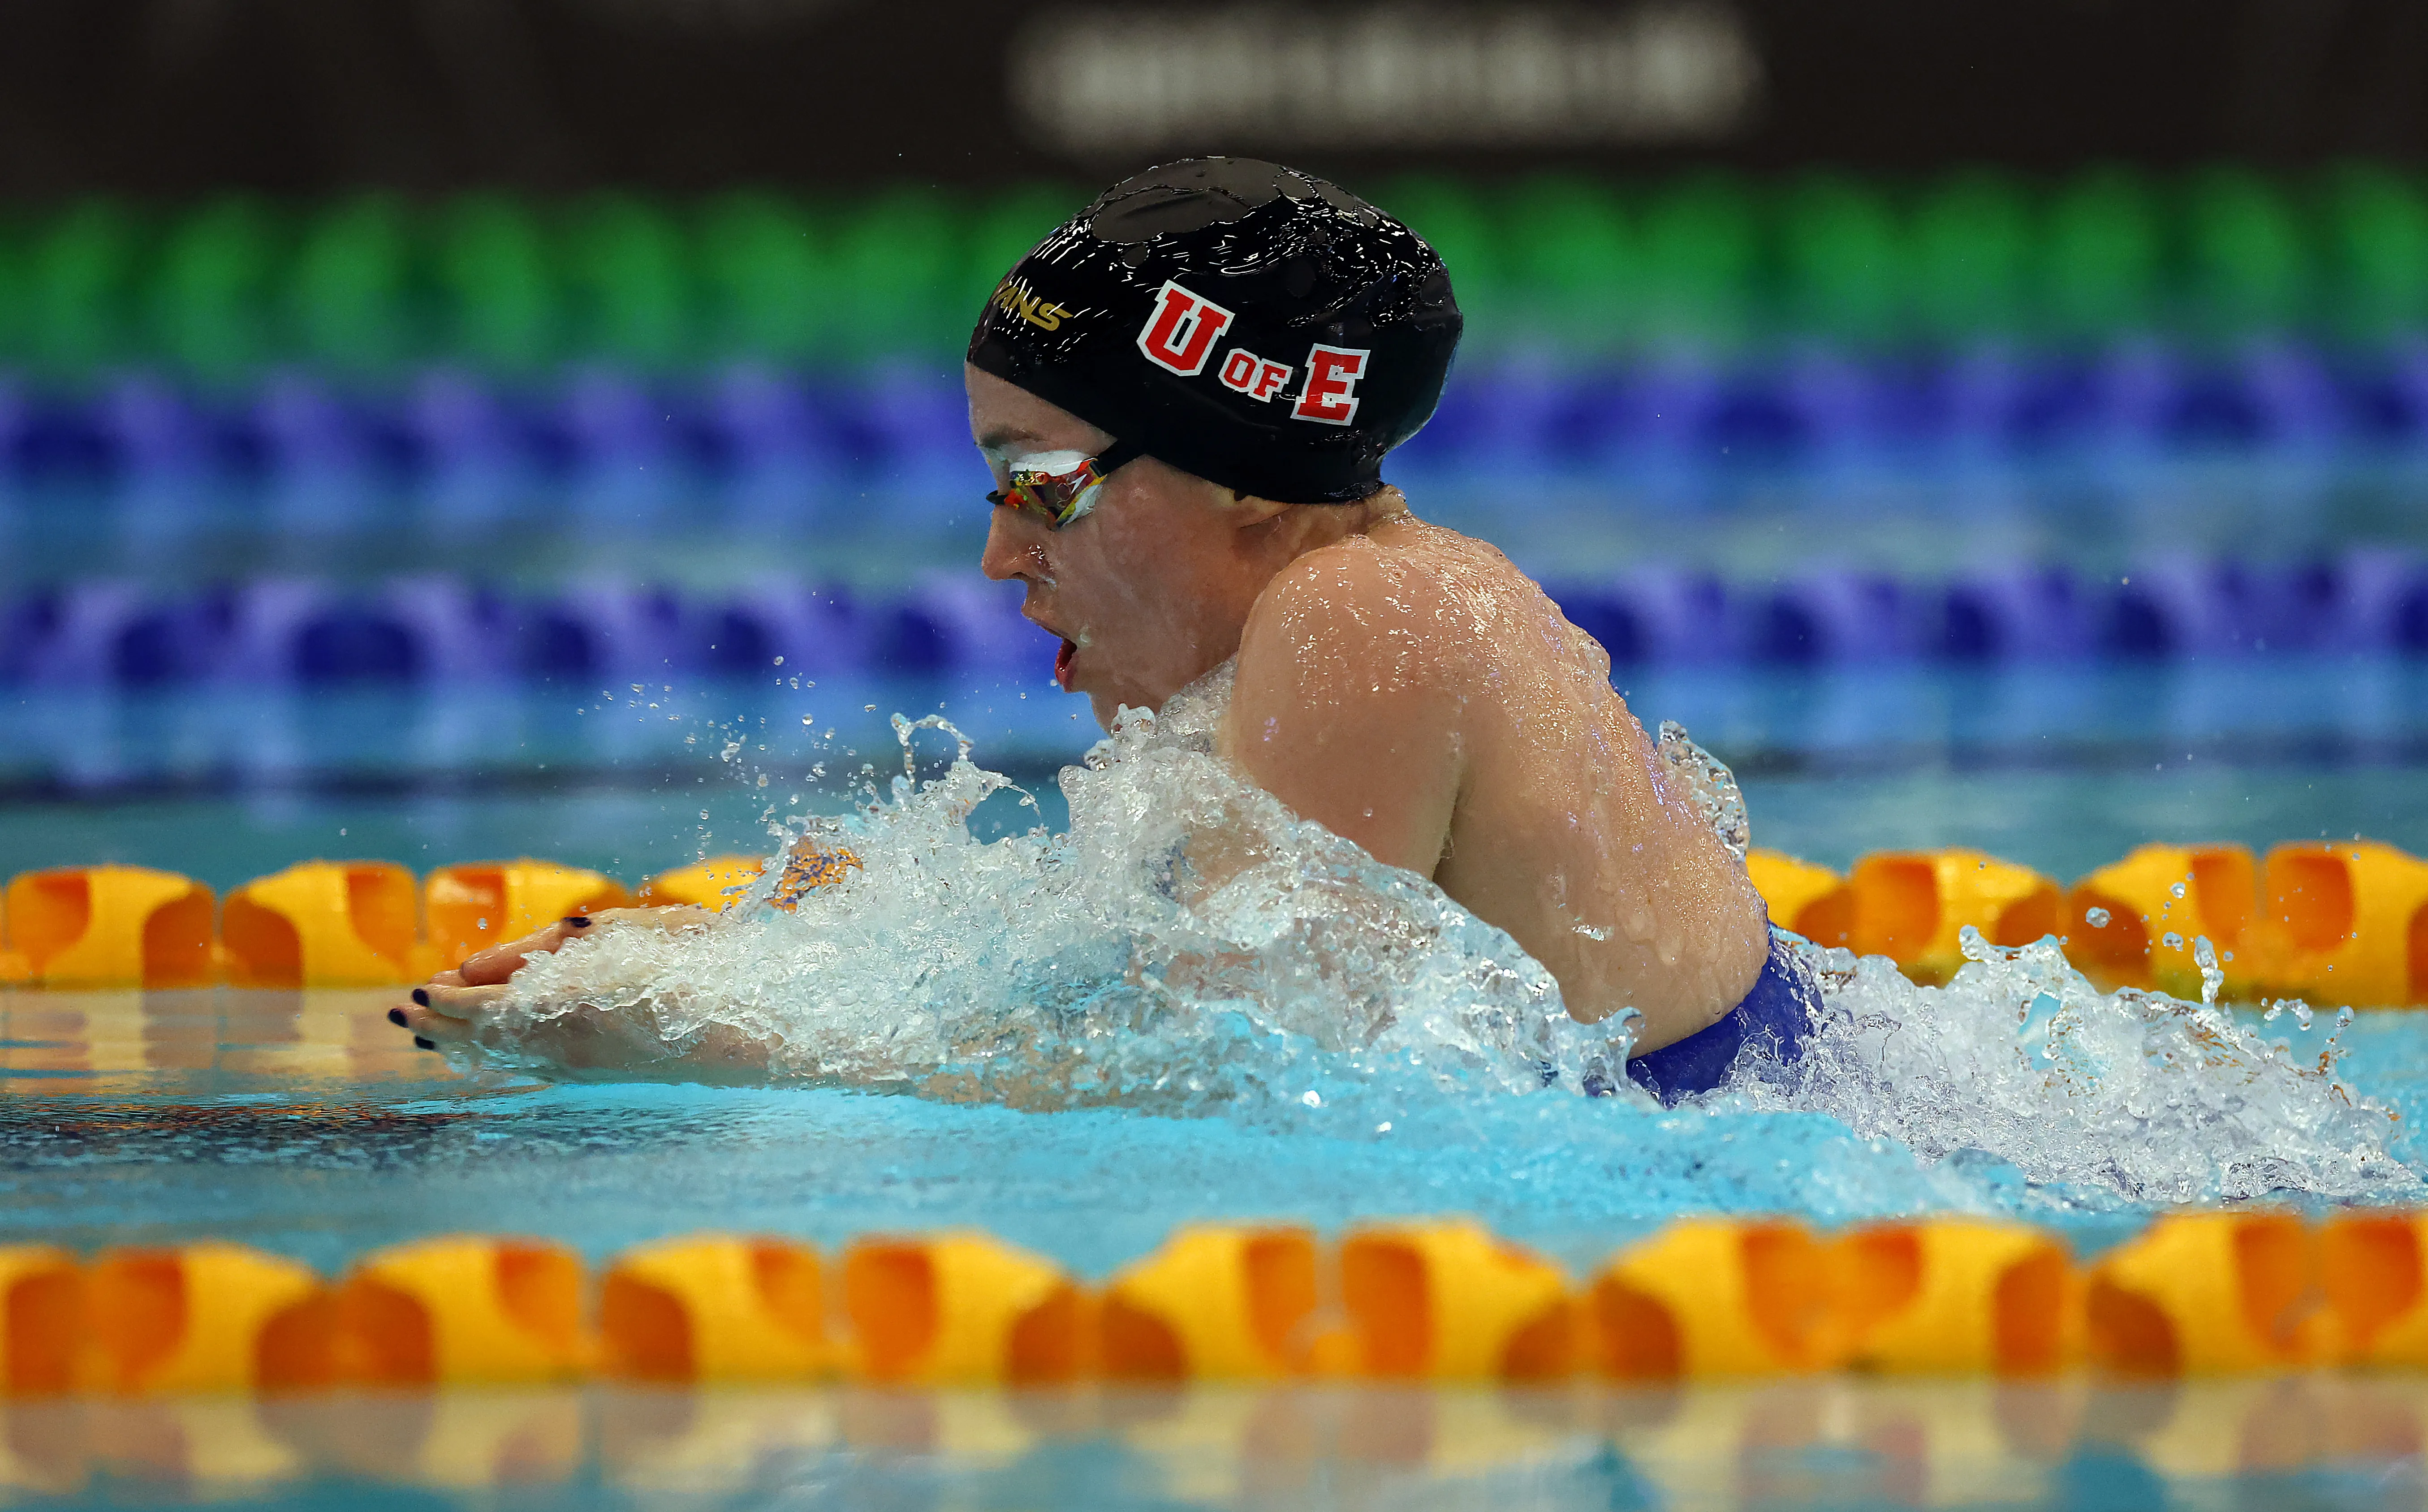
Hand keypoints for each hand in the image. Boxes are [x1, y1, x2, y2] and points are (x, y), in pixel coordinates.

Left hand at [390, 906, 729, 1077]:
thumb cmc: (682, 964)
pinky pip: (526, 1064)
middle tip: (402, 1016)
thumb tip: (475, 968)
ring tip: (427, 1037)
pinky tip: (483, 1052)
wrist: (737, 1026)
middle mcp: (560, 1041)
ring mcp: (575, 1064)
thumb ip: (543, 948)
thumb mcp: (615, 936)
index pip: (485, 1004)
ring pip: (501, 1054)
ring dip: (460, 1043)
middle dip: (440, 1024)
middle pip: (483, 1035)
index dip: (450, 998)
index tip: (422, 987)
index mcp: (562, 1003)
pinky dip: (494, 1054)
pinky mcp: (591, 1073)